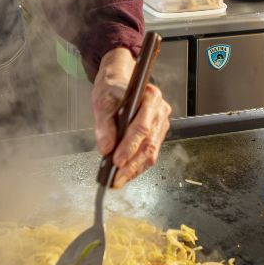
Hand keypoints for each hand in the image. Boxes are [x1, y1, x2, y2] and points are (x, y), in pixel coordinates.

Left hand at [91, 47, 172, 188]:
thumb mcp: (102, 103)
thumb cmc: (112, 90)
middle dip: (132, 164)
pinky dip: (138, 165)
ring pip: (151, 151)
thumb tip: (106, 148)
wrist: (119, 84)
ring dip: (135, 168)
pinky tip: (126, 174)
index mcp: (149, 97)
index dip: (130, 146)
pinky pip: (151, 153)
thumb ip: (104, 126)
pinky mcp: (158, 133)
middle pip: (149, 143)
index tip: (117, 160)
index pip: (142, 126)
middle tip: (117, 178)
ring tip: (119, 180)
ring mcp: (161, 122)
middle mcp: (160, 110)